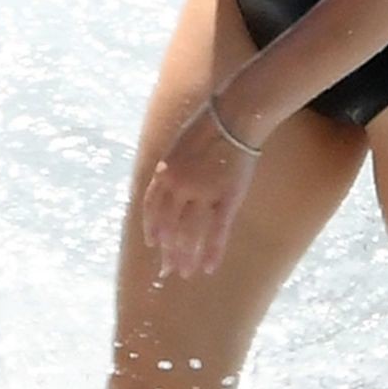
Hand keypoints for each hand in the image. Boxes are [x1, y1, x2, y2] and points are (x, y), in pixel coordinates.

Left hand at [142, 98, 260, 279]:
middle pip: (168, 225)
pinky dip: (212, 251)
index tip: (153, 244)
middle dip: (167, 250)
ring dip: (186, 256)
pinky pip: (217, 231)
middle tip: (167, 270)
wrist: (235, 115)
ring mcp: (202, 193)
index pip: (152, 207)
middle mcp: (178, 186)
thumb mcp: (181, 142)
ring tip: (185, 273)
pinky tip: (209, 267)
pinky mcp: (227, 198)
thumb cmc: (212, 123)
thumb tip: (168, 176)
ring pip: (189, 233)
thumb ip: (173, 164)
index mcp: (165, 171)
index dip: (152, 227)